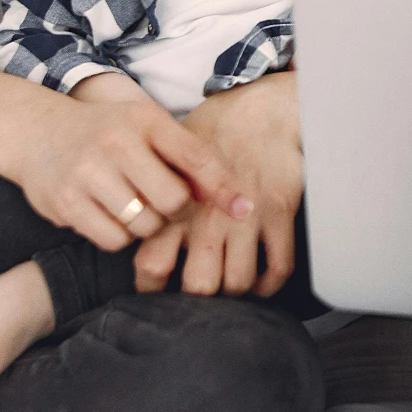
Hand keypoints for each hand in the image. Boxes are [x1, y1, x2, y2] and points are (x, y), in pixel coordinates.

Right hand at [9, 90, 250, 251]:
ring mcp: (88, 172)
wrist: (35, 132)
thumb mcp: (147, 128)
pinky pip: (114, 239)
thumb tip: (236, 200)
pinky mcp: (66, 202)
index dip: (224, 187)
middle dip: (175, 211)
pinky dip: (119, 236)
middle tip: (163, 204)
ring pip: (144, 225)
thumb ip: (188, 157)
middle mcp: (116, 142)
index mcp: (144, 120)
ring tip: (134, 207)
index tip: (245, 209)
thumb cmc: (106, 133)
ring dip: (147, 226)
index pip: (196, 157)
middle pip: (172, 201)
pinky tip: (110, 215)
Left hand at [131, 72, 303, 296]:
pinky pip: (278, 266)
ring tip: (228, 288)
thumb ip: (152, 199)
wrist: (258, 111)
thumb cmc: (209, 138)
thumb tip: (132, 229)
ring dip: (234, 292)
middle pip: (198, 285)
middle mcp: (208, 219)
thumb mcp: (168, 164)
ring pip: (238, 282)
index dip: (153, 291)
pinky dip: (270, 283)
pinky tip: (260, 283)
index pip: (153, 267)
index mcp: (176, 208)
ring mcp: (246, 219)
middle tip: (198, 296)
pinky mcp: (279, 214)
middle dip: (198, 300)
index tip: (159, 293)